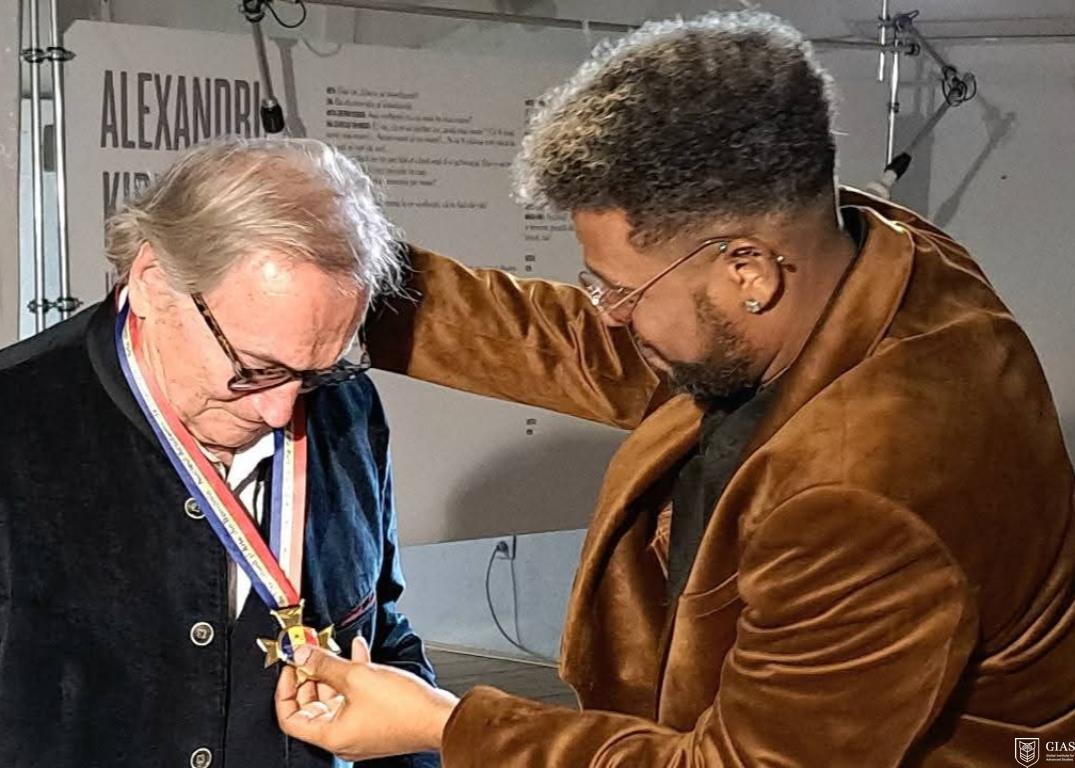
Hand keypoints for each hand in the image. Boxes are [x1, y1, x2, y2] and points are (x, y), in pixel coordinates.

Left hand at [275, 636, 458, 760]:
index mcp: (331, 734)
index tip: (291, 667)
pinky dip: (353, 675)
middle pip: (311, 706)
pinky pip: (354, 697)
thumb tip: (303, 654)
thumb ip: (325, 664)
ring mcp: (359, 729)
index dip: (285, 690)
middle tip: (310, 654)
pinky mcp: (375, 719)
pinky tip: (359, 653)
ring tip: (334, 648)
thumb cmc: (404, 708)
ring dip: (333, 671)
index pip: (290, 718)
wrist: (438, 717)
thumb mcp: (358, 677)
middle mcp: (342, 736)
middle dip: (310, 676)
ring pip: (334, 699)